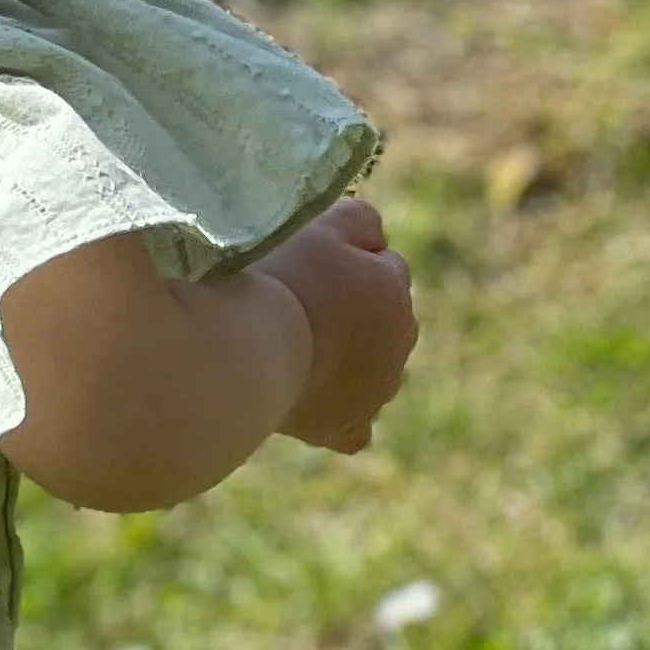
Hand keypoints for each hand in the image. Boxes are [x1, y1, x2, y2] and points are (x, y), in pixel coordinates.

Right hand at [261, 194, 417, 452]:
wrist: (248, 349)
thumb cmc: (281, 280)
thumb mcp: (324, 225)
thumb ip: (361, 223)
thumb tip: (373, 236)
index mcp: (395, 289)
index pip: (381, 265)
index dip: (344, 263)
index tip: (305, 265)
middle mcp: (401, 340)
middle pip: (380, 318)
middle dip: (352, 312)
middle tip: (294, 307)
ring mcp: (376, 389)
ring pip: (371, 369)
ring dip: (346, 359)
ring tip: (291, 352)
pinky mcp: (344, 426)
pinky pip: (354, 427)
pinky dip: (341, 416)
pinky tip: (319, 406)